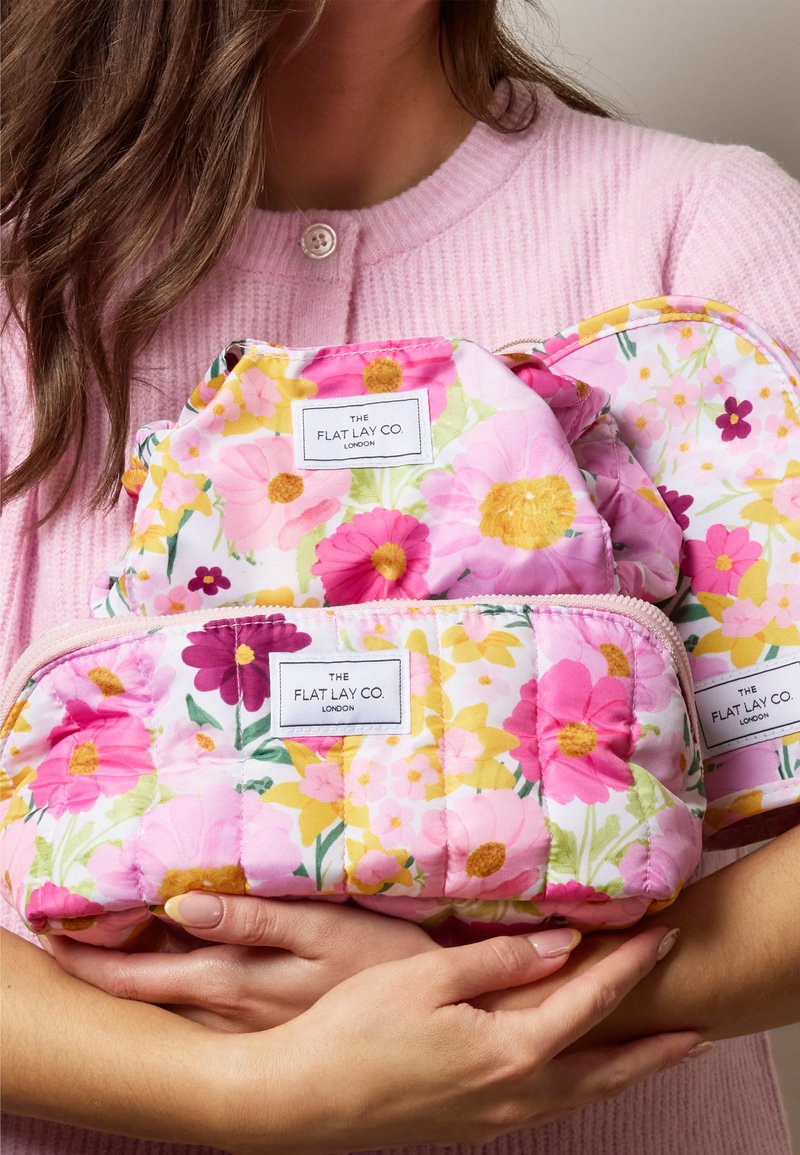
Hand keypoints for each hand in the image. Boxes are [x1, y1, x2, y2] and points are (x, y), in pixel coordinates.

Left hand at [48, 894, 438, 1031]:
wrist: (431, 1013)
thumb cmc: (380, 956)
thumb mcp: (322, 929)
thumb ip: (251, 918)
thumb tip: (180, 907)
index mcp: (231, 980)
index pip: (139, 976)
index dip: (91, 958)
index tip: (52, 931)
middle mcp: (225, 1013)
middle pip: (142, 995)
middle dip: (96, 971)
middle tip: (58, 938)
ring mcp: (242, 1029)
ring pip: (167, 1007)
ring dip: (129, 980)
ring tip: (93, 949)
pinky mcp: (263, 1031)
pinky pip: (201, 1014)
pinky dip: (171, 992)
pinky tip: (169, 969)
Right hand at [212, 925, 703, 1153]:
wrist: (299, 1101)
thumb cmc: (354, 1031)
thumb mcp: (425, 978)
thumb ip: (500, 962)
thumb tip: (564, 946)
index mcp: (507, 1053)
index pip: (586, 1002)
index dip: (629, 968)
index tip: (663, 937)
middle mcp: (511, 1095)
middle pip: (604, 1071)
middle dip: (653, 1048)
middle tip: (698, 1029)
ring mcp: (490, 1117)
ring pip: (580, 1097)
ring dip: (623, 1072)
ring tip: (654, 1054)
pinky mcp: (469, 1123)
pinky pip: (548, 1106)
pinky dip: (581, 1087)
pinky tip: (575, 1075)